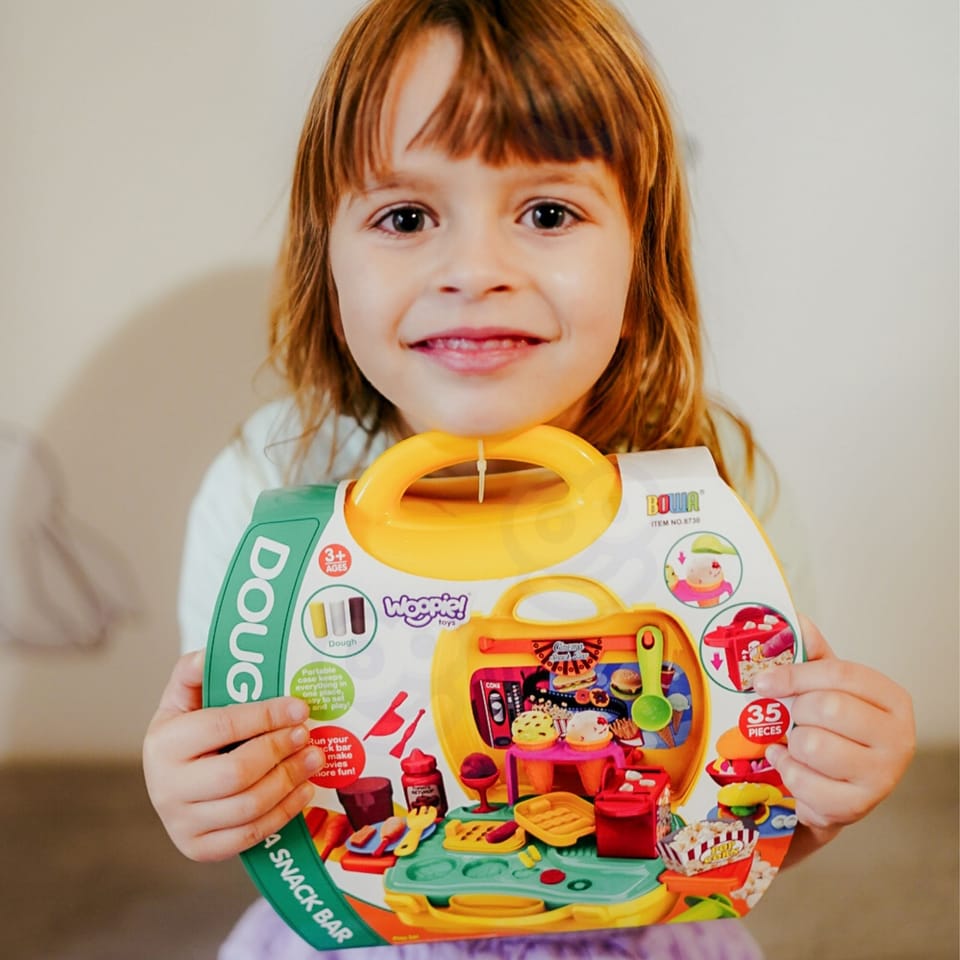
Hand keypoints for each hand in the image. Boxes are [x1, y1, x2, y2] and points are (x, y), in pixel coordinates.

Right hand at [143, 650, 323, 861]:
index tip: (300, 707)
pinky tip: (303, 790)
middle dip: (281, 751)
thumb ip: (194, 671)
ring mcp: (182, 824)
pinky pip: (249, 836)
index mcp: (164, 743)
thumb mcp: (183, 697)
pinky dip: (283, 813)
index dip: (266, 716)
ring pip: (248, 807)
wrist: (171, 780)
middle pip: (237, 773)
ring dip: (290, 781)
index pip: (222, 726)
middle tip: (309, 735)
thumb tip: (211, 652)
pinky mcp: (199, 849)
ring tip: (314, 758)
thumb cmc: (187, 732)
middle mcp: (167, 788)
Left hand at [753, 615, 914, 855]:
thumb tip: (795, 618)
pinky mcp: (858, 806)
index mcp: (891, 698)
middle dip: (795, 712)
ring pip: (813, 746)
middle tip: (790, 718)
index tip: (762, 680)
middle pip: (826, 708)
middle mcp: (897, 737)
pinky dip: (787, 771)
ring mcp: (882, 775)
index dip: (794, 674)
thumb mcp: (826, 688)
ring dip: (791, 745)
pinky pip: (803, 781)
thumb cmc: (833, 730)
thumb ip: (812, 655)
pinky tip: (791, 766)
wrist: (835, 787)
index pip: (839, 673)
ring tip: (794, 745)